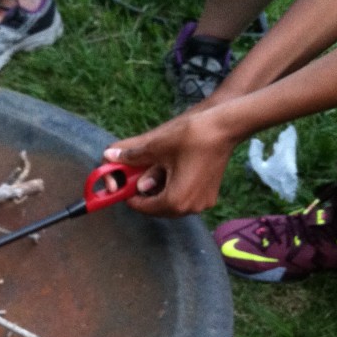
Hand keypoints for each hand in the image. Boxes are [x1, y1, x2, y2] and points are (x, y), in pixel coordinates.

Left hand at [103, 109, 238, 216]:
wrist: (226, 127)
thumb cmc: (193, 136)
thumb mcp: (157, 146)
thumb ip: (133, 156)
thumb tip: (109, 157)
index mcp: (175, 200)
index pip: (143, 207)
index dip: (129, 197)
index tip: (122, 186)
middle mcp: (190, 208)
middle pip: (157, 209)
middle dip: (144, 196)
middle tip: (134, 182)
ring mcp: (202, 203)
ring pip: (171, 205)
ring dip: (159, 194)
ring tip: (150, 177)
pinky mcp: (210, 196)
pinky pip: (185, 199)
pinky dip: (174, 191)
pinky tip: (169, 175)